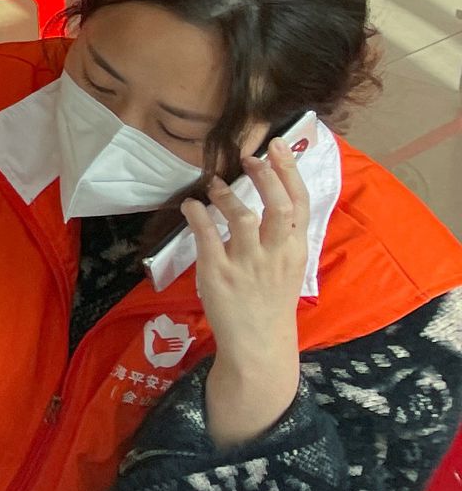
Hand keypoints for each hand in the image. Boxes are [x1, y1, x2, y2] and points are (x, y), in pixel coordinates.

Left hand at [185, 144, 308, 448]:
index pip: (300, 204)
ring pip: (242, 218)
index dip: (289, 171)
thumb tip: (271, 190)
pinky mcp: (218, 275)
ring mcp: (247, 265)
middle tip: (247, 156)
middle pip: (278, 207)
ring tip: (213, 183)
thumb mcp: (289, 265)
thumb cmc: (271, 299)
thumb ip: (284, 232)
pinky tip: (190, 206)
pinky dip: (197, 215)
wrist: (259, 345)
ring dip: (225, 194)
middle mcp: (275, 254)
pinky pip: (207, 237)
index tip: (276, 145)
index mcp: (296, 249)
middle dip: (264, 176)